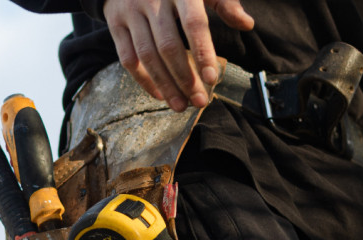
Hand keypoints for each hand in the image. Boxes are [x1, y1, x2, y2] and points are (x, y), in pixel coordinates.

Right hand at [103, 0, 254, 111]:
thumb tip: (247, 24)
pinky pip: (127, 57)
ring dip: (165, 84)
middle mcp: (153, 0)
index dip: (202, 52)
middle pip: (168, 46)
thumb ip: (224, 3)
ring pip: (147, 56)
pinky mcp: (115, 23)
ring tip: (180, 105)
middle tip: (199, 101)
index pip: (193, 24)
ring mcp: (131, 11)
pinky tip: (159, 94)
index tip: (211, 78)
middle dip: (184, 78)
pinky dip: (143, 79)